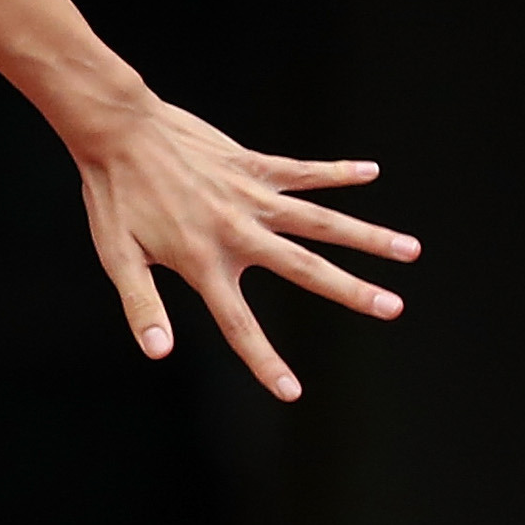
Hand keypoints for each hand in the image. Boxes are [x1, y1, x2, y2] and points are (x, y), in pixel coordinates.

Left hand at [74, 94, 414, 401]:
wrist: (120, 131)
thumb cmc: (114, 197)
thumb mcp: (118, 258)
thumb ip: (142, 307)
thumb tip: (158, 353)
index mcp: (203, 263)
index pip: (239, 325)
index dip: (264, 362)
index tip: (293, 392)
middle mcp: (237, 232)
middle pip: (305, 269)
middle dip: (353, 292)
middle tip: (394, 309)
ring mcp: (251, 197)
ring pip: (322, 220)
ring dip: (368, 235)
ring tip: (410, 249)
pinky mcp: (254, 164)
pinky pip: (305, 171)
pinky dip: (339, 172)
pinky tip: (372, 172)